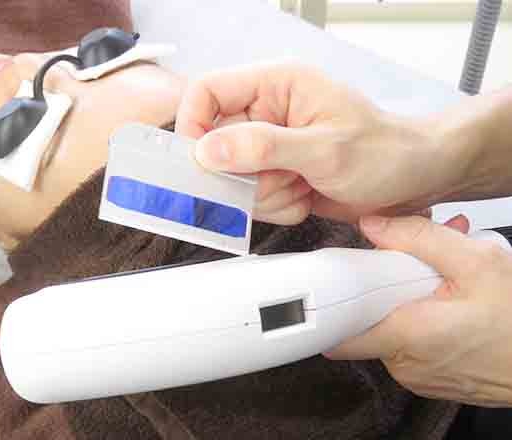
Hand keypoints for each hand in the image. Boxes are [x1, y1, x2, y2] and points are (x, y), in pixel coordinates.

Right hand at [175, 62, 468, 224]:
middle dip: (243, 176)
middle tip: (279, 180)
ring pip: (231, 180)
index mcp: (276, 85)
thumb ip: (264, 147)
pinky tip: (306, 196)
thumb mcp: (325, 148)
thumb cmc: (386, 152)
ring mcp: (268, 146)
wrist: (414, 180)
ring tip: (303, 186)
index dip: (193, 126)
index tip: (203, 163)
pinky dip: (277, 206)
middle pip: (214, 146)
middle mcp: (266, 113)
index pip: (206, 92)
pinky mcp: (274, 174)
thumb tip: (208, 151)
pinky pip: (250, 199)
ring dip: (264, 195)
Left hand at [325, 214, 511, 406]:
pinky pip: (410, 345)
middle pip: (368, 318)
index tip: (334, 283)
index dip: (332, 304)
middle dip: (386, 288)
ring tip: (439, 284)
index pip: (338, 330)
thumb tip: (373, 224)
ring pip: (390, 329)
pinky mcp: (429, 378)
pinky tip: (445, 304)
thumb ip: (418, 238)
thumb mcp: (477, 263)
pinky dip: (420, 321)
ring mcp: (416, 375)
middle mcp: (404, 363)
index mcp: (405, 336)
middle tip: (413, 267)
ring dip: (406, 302)